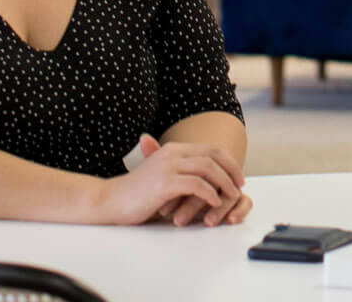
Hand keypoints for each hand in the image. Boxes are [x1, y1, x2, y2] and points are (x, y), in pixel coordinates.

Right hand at [136, 134, 254, 227]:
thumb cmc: (136, 193)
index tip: (238, 176)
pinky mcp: (165, 184)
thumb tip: (203, 176)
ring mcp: (168, 167)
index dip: (228, 161)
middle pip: (213, 154)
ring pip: (208, 168)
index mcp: (172, 149)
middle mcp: (172, 153)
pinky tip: (215, 203)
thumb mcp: (160, 175)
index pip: (210, 148)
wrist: (110, 200)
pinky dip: (210, 194)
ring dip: (225, 182)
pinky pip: (196, 185)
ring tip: (232, 195)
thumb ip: (179, 171)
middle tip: (241, 184)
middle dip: (232, 169)